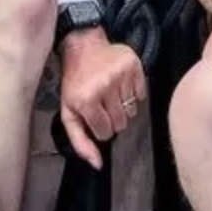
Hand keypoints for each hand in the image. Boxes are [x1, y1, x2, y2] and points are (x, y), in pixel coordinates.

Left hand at [58, 29, 144, 169]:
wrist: (82, 45)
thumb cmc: (75, 81)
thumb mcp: (68, 112)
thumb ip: (80, 142)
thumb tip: (98, 165)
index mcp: (86, 100)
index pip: (105, 133)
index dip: (100, 126)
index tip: (94, 114)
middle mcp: (104, 86)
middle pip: (121, 123)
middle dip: (113, 118)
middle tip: (103, 103)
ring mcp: (121, 74)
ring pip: (132, 111)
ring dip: (123, 106)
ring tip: (111, 92)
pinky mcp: (134, 64)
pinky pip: (142, 94)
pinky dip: (134, 93)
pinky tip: (121, 83)